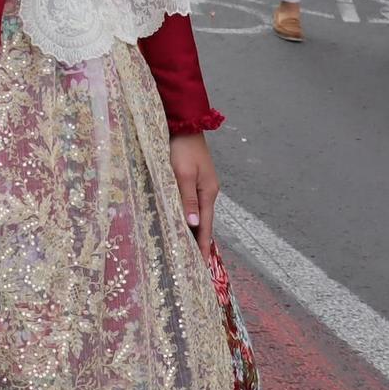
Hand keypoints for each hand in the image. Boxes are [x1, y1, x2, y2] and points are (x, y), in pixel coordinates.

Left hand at [169, 132, 220, 255]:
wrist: (184, 124)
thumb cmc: (182, 149)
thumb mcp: (183, 174)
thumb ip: (187, 198)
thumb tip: (193, 224)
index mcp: (208, 193)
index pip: (205, 226)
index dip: (202, 245)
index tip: (200, 265)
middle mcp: (207, 192)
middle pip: (202, 222)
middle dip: (198, 242)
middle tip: (193, 264)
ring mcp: (200, 186)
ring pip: (196, 213)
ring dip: (192, 231)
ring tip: (186, 249)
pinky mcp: (192, 179)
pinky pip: (190, 203)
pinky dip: (187, 216)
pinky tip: (181, 223)